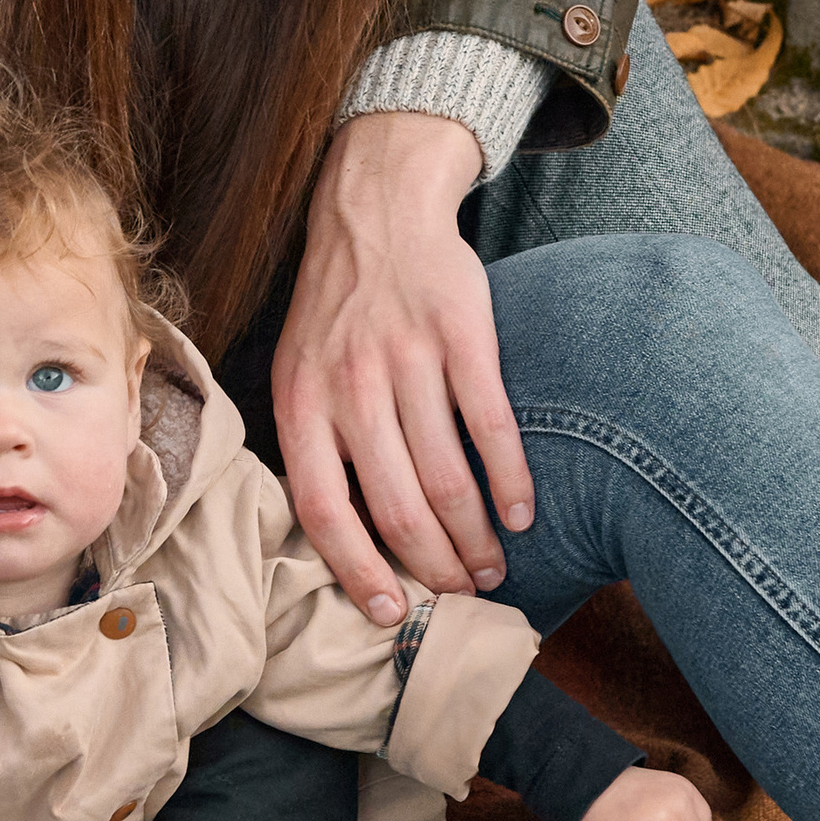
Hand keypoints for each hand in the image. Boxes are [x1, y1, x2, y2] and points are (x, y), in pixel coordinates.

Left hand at [274, 111, 532, 619]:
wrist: (376, 208)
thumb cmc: (338, 309)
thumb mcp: (298, 369)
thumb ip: (314, 441)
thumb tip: (338, 538)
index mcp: (301, 400)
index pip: (322, 506)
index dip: (355, 567)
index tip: (390, 612)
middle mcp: (350, 384)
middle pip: (394, 503)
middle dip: (432, 565)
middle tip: (460, 597)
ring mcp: (407, 358)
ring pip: (446, 474)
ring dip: (474, 535)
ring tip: (492, 569)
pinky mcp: (461, 335)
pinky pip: (489, 423)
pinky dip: (510, 478)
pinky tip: (521, 514)